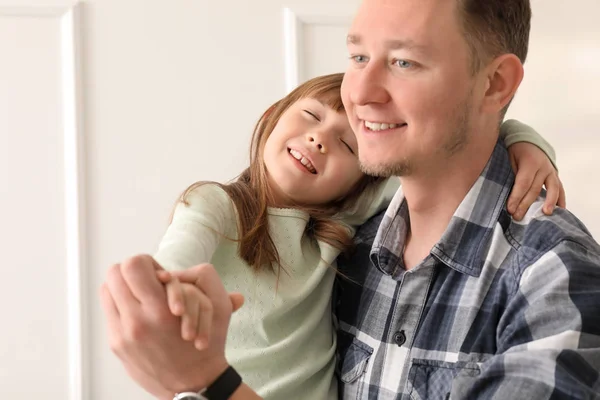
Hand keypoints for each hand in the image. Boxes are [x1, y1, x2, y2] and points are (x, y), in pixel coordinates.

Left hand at [100, 255, 241, 397]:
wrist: (193, 385)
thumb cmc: (205, 345)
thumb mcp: (212, 308)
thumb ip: (190, 284)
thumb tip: (163, 273)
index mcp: (160, 310)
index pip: (132, 266)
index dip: (144, 261)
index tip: (155, 271)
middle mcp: (137, 322)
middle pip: (114, 274)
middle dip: (130, 272)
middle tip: (146, 279)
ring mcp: (122, 335)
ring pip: (107, 291)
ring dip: (122, 287)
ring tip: (140, 293)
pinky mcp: (116, 345)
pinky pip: (109, 311)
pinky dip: (120, 305)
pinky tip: (137, 310)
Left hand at [507, 142, 565, 220]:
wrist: (528, 140)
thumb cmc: (515, 152)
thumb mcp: (510, 160)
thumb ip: (512, 175)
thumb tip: (506, 196)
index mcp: (530, 162)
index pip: (523, 183)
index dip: (516, 197)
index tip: (510, 209)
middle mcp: (543, 167)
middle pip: (535, 189)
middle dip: (525, 204)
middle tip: (517, 217)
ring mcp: (551, 171)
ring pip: (552, 189)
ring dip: (549, 203)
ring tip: (545, 214)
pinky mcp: (555, 175)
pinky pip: (560, 188)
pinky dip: (560, 199)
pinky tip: (560, 210)